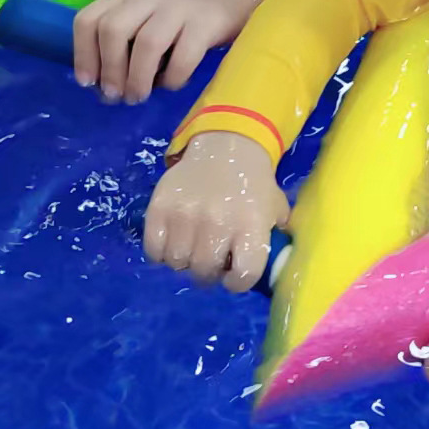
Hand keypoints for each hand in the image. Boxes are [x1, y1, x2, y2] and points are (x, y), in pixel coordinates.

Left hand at [73, 0, 253, 103]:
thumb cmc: (180, 21)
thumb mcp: (144, 21)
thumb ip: (123, 45)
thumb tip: (106, 90)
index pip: (89, 19)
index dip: (83, 53)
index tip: (88, 82)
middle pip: (113, 29)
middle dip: (109, 68)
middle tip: (115, 95)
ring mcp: (178, 9)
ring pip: (147, 43)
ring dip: (137, 78)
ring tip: (139, 97)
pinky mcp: (206, 23)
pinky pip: (184, 56)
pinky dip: (173, 78)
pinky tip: (172, 84)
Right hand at [143, 132, 287, 290]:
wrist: (226, 146)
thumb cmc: (252, 184)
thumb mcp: (274, 209)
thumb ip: (273, 240)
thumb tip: (272, 270)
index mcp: (251, 225)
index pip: (243, 276)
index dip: (238, 282)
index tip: (233, 274)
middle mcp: (218, 223)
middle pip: (204, 272)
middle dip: (208, 272)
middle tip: (210, 258)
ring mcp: (186, 216)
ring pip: (177, 263)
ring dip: (184, 260)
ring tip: (193, 244)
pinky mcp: (159, 208)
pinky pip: (154, 250)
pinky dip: (162, 251)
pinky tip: (175, 238)